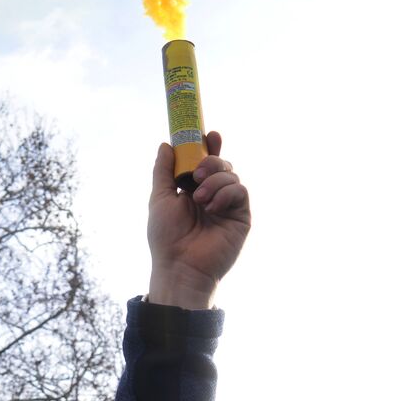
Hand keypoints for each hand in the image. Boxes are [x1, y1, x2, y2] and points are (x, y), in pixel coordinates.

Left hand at [148, 131, 250, 308]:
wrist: (180, 266)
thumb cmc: (166, 237)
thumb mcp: (160, 198)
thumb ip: (163, 171)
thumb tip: (166, 145)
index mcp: (193, 190)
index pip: (205, 161)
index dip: (209, 146)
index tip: (209, 134)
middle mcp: (213, 195)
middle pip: (222, 164)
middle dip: (212, 161)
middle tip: (197, 172)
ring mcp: (228, 206)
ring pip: (232, 175)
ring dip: (215, 181)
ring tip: (199, 199)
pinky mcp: (240, 217)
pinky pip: (240, 191)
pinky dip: (226, 193)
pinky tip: (212, 207)